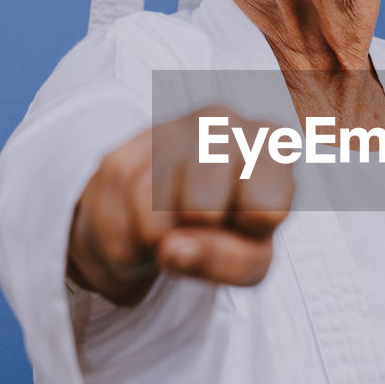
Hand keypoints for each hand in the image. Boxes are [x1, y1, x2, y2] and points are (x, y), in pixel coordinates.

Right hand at [68, 108, 294, 304]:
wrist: (169, 219)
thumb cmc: (227, 232)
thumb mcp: (251, 258)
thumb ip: (230, 260)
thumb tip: (172, 248)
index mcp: (268, 143)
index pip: (265, 207)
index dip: (250, 233)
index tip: (246, 223)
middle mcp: (220, 123)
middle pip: (201, 208)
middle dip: (196, 233)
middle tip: (202, 226)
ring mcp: (164, 132)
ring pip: (152, 215)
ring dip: (157, 244)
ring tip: (172, 230)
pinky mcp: (119, 156)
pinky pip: (115, 222)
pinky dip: (126, 246)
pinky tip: (143, 229)